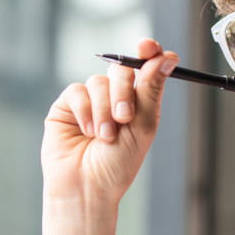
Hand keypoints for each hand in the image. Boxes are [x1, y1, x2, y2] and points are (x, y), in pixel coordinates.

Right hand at [41, 38, 177, 205]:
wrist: (86, 187)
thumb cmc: (117, 164)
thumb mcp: (143, 126)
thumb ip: (152, 89)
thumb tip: (168, 57)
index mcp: (140, 101)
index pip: (145, 66)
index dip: (148, 52)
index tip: (148, 47)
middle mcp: (115, 97)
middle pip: (122, 69)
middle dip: (123, 91)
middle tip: (124, 118)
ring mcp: (90, 100)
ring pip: (98, 81)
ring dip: (103, 110)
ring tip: (103, 137)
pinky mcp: (67, 106)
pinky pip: (77, 91)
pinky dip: (85, 111)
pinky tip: (86, 132)